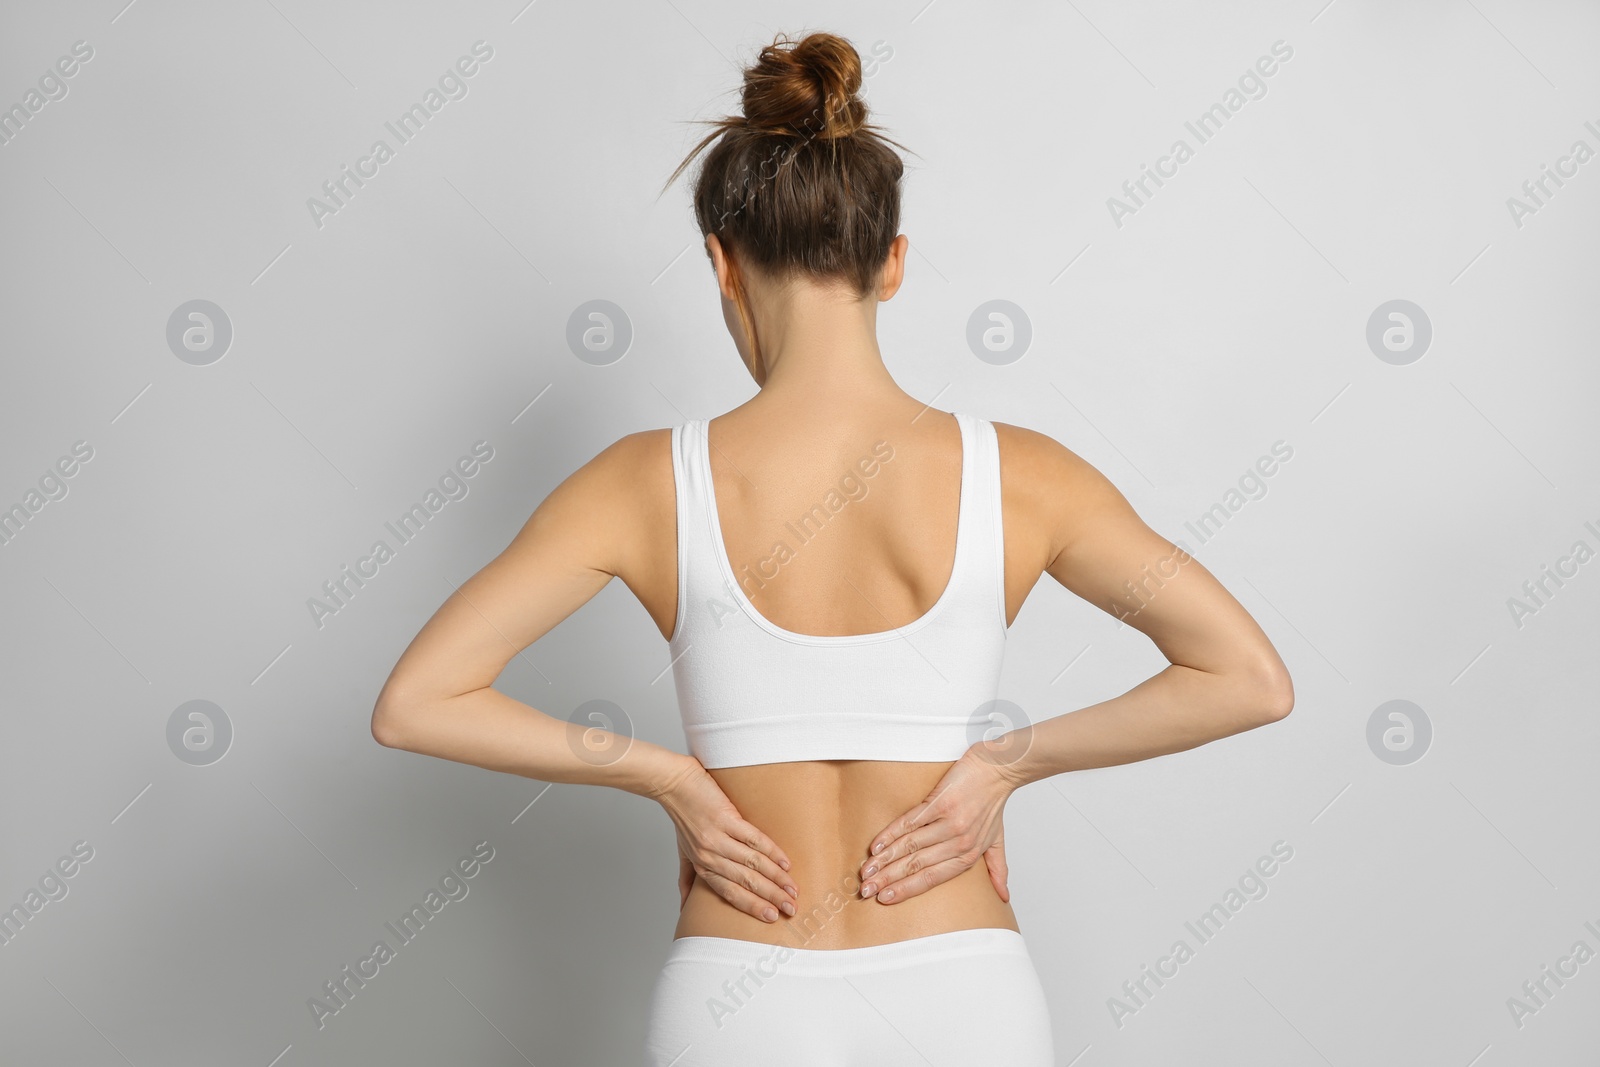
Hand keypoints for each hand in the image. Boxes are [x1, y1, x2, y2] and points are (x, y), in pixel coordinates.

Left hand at [657, 758, 797, 922]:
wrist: (675, 784)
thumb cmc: (683, 818)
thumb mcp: (683, 854)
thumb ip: (686, 880)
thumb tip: (683, 908)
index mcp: (702, 867)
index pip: (730, 893)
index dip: (753, 906)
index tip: (772, 917)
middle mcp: (709, 856)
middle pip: (746, 882)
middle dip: (771, 898)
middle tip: (791, 908)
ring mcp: (718, 837)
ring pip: (753, 863)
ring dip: (776, 878)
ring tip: (792, 888)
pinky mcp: (726, 818)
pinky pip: (754, 839)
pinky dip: (772, 852)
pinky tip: (785, 862)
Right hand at [857, 743, 1017, 904]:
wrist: (998, 769)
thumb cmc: (994, 803)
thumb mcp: (997, 840)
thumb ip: (997, 868)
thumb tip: (1004, 897)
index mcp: (969, 855)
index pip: (932, 878)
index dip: (906, 890)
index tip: (884, 898)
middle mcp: (959, 842)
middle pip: (916, 865)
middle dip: (888, 879)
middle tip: (866, 889)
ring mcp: (949, 822)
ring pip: (910, 846)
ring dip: (884, 860)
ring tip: (866, 870)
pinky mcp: (940, 802)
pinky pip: (910, 823)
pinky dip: (890, 835)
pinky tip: (876, 845)